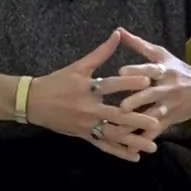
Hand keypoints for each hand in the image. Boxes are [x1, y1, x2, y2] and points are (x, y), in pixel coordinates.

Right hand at [25, 29, 162, 161]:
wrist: (32, 102)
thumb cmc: (57, 81)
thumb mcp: (78, 66)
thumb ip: (101, 52)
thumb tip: (118, 33)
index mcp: (87, 88)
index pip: (111, 85)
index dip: (129, 82)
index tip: (148, 80)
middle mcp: (88, 108)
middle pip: (115, 115)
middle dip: (137, 119)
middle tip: (157, 122)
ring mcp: (85, 124)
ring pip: (112, 135)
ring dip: (133, 141)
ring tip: (152, 146)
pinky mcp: (83, 135)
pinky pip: (103, 146)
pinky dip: (119, 152)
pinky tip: (135, 157)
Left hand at [115, 28, 190, 139]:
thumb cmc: (178, 68)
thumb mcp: (161, 54)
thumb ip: (139, 45)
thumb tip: (119, 31)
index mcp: (164, 70)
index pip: (150, 69)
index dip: (137, 70)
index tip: (120, 72)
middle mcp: (168, 88)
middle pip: (152, 95)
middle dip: (136, 101)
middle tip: (120, 108)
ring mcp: (170, 106)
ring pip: (152, 116)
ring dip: (136, 124)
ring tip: (117, 131)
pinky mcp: (171, 120)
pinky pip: (156, 131)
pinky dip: (144, 140)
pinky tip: (131, 148)